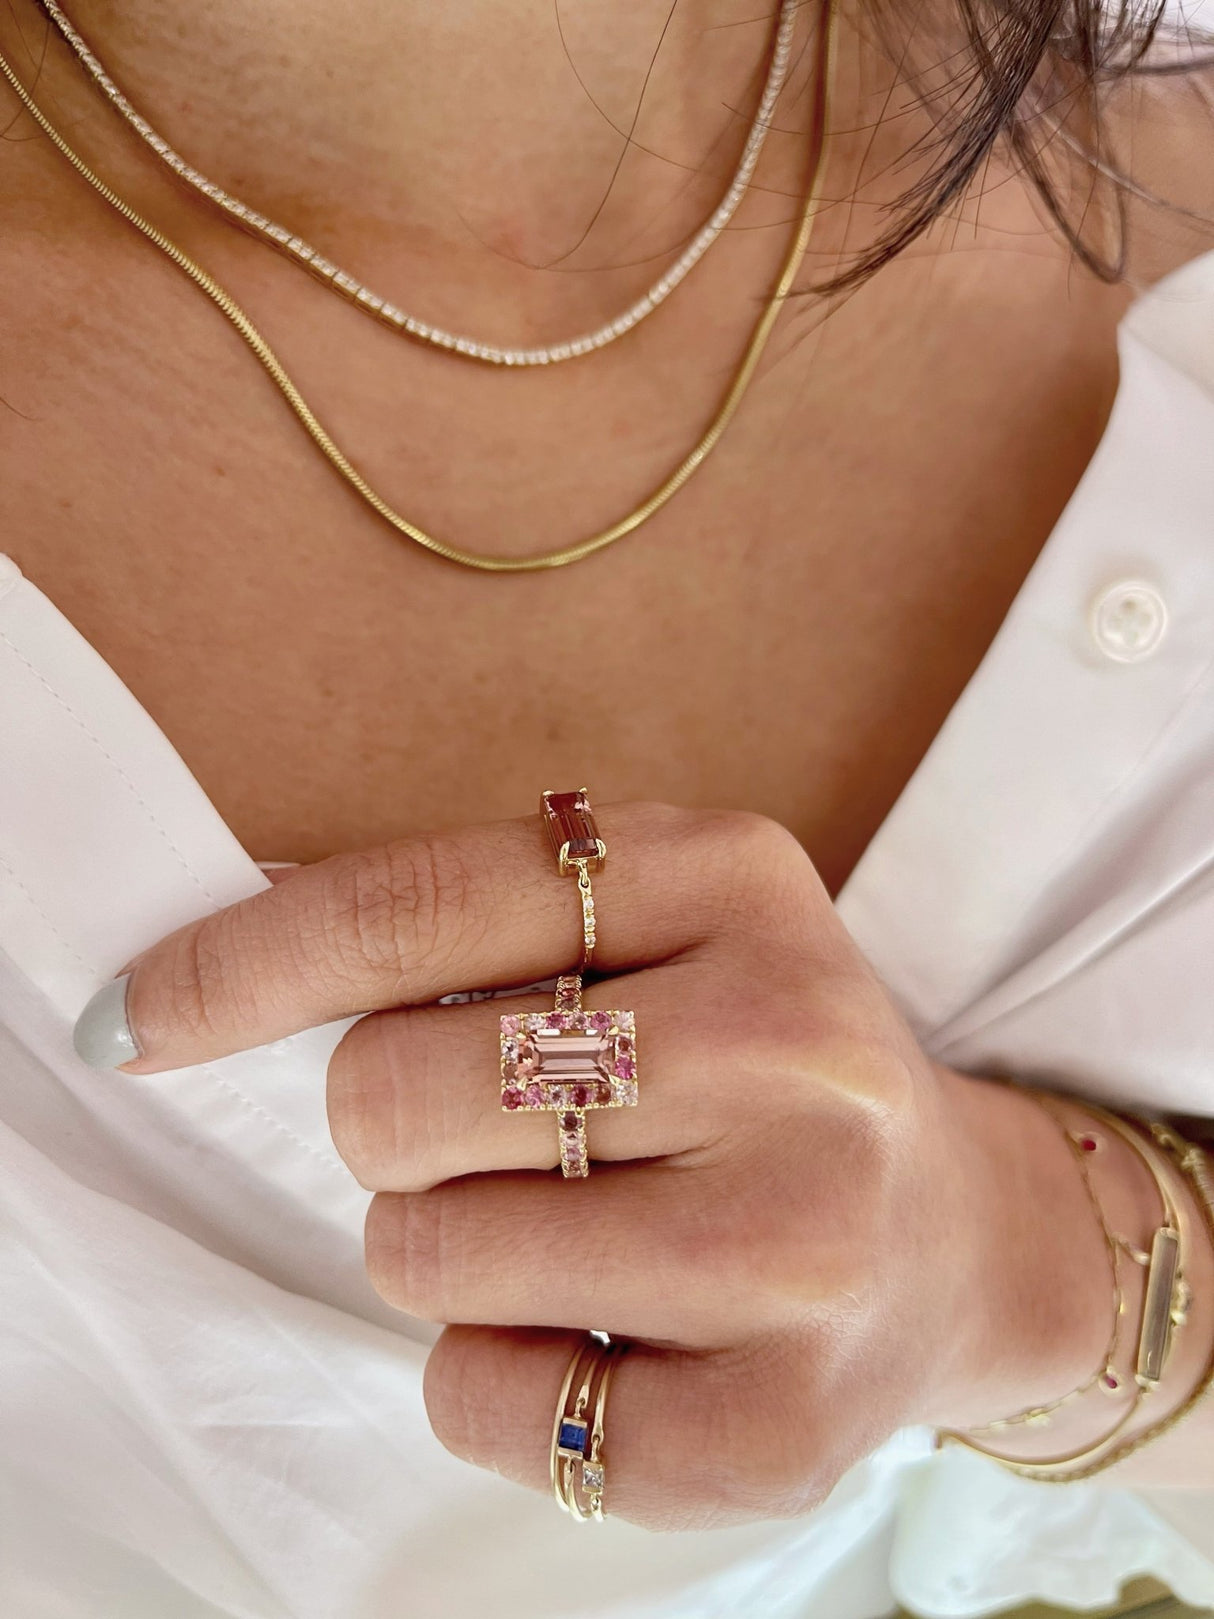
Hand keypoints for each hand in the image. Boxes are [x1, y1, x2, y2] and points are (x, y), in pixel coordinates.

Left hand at [83, 801, 1117, 1527]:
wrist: (949, 1232)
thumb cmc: (754, 1064)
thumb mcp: (657, 922)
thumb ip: (468, 918)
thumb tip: (218, 955)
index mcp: (734, 877)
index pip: (421, 906)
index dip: (245, 963)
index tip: (139, 1018)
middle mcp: (788, 1042)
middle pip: (390, 1092)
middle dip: (393, 1126)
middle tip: (502, 1133)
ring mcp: (800, 1239)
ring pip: (424, 1254)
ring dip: (444, 1248)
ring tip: (573, 1229)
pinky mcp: (783, 1419)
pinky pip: (486, 1403)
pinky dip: (489, 1374)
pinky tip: (599, 1333)